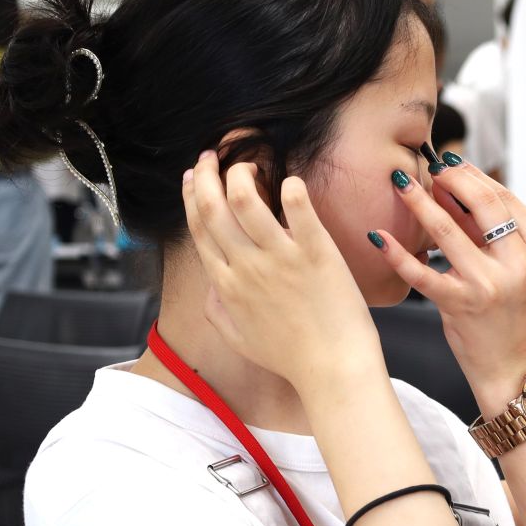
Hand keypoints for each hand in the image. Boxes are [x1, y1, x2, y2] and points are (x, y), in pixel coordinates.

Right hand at [181, 150, 384, 398]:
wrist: (333, 371)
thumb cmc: (291, 358)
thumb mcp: (240, 340)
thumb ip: (218, 312)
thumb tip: (212, 289)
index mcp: (226, 284)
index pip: (199, 227)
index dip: (192, 195)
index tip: (195, 175)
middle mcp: (246, 267)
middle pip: (212, 207)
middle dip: (207, 172)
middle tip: (213, 154)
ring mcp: (280, 259)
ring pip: (244, 199)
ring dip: (242, 172)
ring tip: (252, 164)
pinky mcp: (316, 254)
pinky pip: (297, 209)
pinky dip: (291, 189)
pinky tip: (291, 182)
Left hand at [367, 160, 525, 411]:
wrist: (515, 369)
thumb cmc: (513, 315)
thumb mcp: (519, 268)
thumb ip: (494, 232)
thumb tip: (452, 187)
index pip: (505, 198)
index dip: (473, 176)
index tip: (449, 164)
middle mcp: (520, 263)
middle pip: (483, 203)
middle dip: (450, 178)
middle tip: (426, 166)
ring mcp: (490, 285)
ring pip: (448, 230)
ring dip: (419, 201)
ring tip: (399, 182)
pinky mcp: (461, 305)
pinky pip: (421, 273)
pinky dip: (396, 253)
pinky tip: (378, 237)